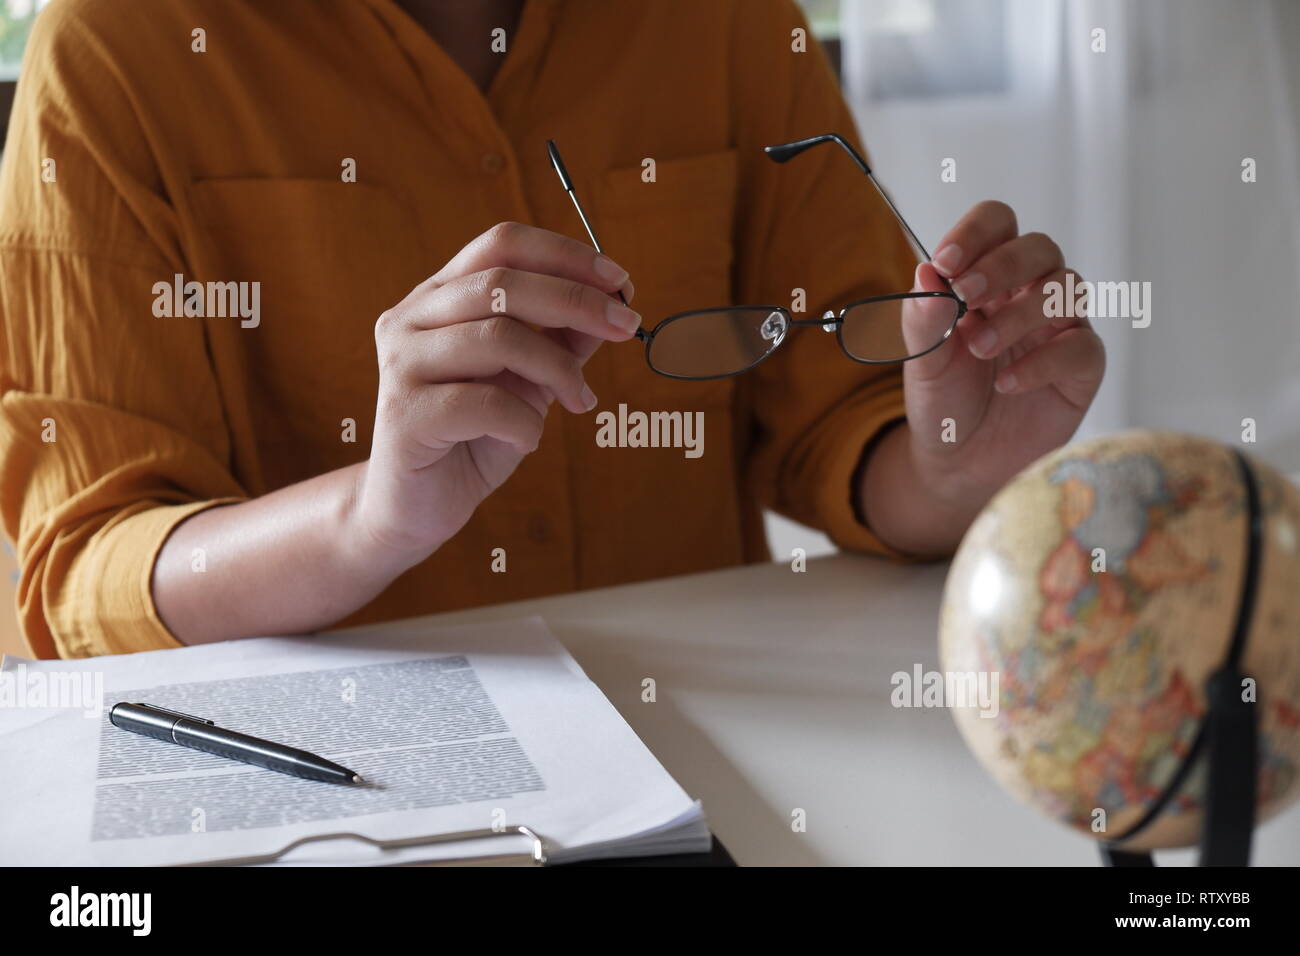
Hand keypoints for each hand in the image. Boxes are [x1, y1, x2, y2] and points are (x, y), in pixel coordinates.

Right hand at [356, 221, 637, 569]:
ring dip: (558, 369)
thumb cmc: (475, 436)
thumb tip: (615, 301)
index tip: (620, 282)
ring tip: (580, 400)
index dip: (565, 255)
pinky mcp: (403, 414)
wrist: (417, 507)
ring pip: (498, 337)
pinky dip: (525, 422)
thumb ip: (563, 339)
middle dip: (577, 300)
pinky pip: (485, 404)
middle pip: (502, 280)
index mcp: (439, 296)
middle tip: (626, 327)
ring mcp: (400, 363)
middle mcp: (411, 318)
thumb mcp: (530, 380)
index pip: (501, 244)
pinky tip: (528, 440)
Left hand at [865, 201, 1104, 550]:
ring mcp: (1060, 328)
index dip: (975, 234)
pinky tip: (1007, 383)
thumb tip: (926, 274)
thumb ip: (923, 318)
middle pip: (1039, 247)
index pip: (996, 225)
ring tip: (978, 349)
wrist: (957, 461)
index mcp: (987, 279)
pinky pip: (1080, 347)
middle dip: (1002, 266)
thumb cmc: (944, 401)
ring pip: (1066, 288)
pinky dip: (1041, 361)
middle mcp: (1029, 294)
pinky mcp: (1080, 368)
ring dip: (1018, 314)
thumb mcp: (922, 360)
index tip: (946, 263)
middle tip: (967, 297)